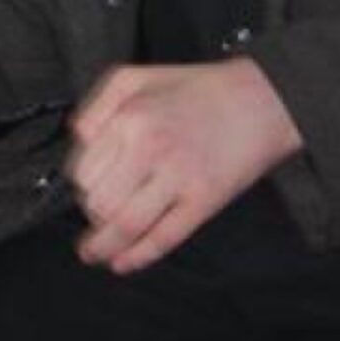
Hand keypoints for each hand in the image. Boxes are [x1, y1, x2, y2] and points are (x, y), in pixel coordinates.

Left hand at [68, 57, 302, 274]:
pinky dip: (138, 257)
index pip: (84, 171)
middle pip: (98, 203)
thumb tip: (78, 140)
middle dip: (92, 215)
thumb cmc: (200, 89)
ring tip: (94, 253)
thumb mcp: (137, 77)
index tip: (86, 192)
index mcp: (130, 119)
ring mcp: (177, 178)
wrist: (261, 101)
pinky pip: (162, 238)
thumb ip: (98, 106)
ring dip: (103, 246)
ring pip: (124, 226)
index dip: (81, 187)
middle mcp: (149, 149)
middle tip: (96, 216)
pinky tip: (123, 262)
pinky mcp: (203, 201)